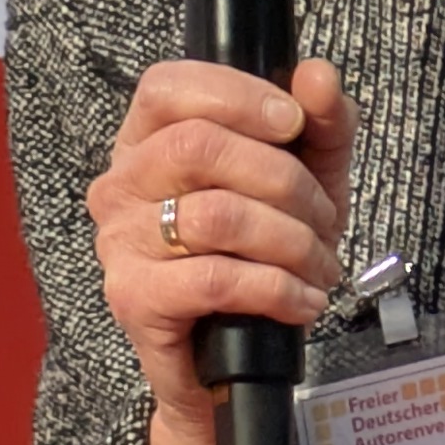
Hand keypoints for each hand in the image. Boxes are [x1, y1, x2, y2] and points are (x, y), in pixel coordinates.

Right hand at [90, 55, 354, 444]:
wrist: (230, 369)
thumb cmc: (259, 262)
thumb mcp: (305, 185)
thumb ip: (319, 127)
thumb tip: (319, 76)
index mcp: (147, 143)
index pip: (167, 86)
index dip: (237, 95)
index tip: (294, 124)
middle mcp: (120, 186)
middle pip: (199, 148)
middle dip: (285, 182)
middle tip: (325, 222)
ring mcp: (119, 244)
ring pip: (217, 217)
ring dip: (292, 242)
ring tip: (321, 268)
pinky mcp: (135, 299)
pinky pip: (214, 279)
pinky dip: (276, 288)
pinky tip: (302, 300)